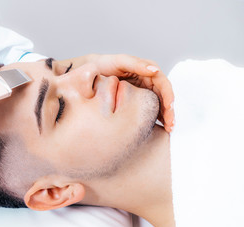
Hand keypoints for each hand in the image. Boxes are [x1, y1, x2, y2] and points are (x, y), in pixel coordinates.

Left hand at [60, 54, 174, 131]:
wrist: (90, 73)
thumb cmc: (104, 65)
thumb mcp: (119, 62)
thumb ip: (136, 64)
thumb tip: (155, 70)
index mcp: (147, 70)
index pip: (163, 83)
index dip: (168, 95)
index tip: (169, 107)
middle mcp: (147, 81)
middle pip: (164, 96)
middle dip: (169, 110)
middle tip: (171, 124)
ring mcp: (142, 92)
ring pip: (159, 104)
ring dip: (165, 116)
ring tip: (168, 129)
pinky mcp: (136, 101)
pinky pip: (149, 109)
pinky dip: (155, 118)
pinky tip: (158, 128)